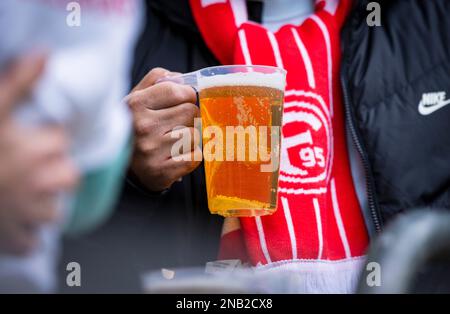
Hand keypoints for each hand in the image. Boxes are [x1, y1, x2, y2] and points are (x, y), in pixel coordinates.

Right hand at [0, 54, 78, 254]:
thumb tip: (45, 54)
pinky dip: (24, 235)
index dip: (43, 143)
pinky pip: (33, 240)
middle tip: (19, 171)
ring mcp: (27, 213)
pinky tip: (8, 221)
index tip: (21, 143)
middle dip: (49, 174)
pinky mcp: (13, 239)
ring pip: (54, 211)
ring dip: (39, 205)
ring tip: (13, 196)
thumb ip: (20, 82)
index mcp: (37, 150)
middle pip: (67, 178)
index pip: (60, 144)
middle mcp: (39, 181)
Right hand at [127, 68, 201, 191]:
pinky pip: (196, 156)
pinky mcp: (162, 171)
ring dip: (190, 138)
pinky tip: (176, 156)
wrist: (122, 167)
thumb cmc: (134, 127)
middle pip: (191, 112)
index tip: (183, 100)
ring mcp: (152, 151)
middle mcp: (143, 127)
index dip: (187, 94)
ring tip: (174, 141)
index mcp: (135, 105)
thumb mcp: (136, 98)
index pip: (178, 91)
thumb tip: (181, 78)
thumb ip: (157, 80)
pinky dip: (191, 156)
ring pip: (195, 135)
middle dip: (189, 117)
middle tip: (176, 124)